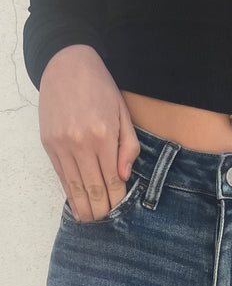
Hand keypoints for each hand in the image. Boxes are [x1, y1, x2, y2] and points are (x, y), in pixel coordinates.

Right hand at [39, 44, 140, 221]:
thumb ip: (128, 147)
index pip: (112, 181)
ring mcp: (62, 145)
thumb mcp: (123, 113)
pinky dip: (70, 194)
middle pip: (93, 189)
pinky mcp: (49, 144)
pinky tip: (77, 206)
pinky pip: (61, 177)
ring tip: (92, 221)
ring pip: (75, 188)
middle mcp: (80, 143)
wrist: (67, 63)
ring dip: (85, 209)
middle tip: (108, 222)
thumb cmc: (100, 88)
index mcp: (103, 135)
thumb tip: (124, 177)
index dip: (117, 200)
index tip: (121, 211)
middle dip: (102, 210)